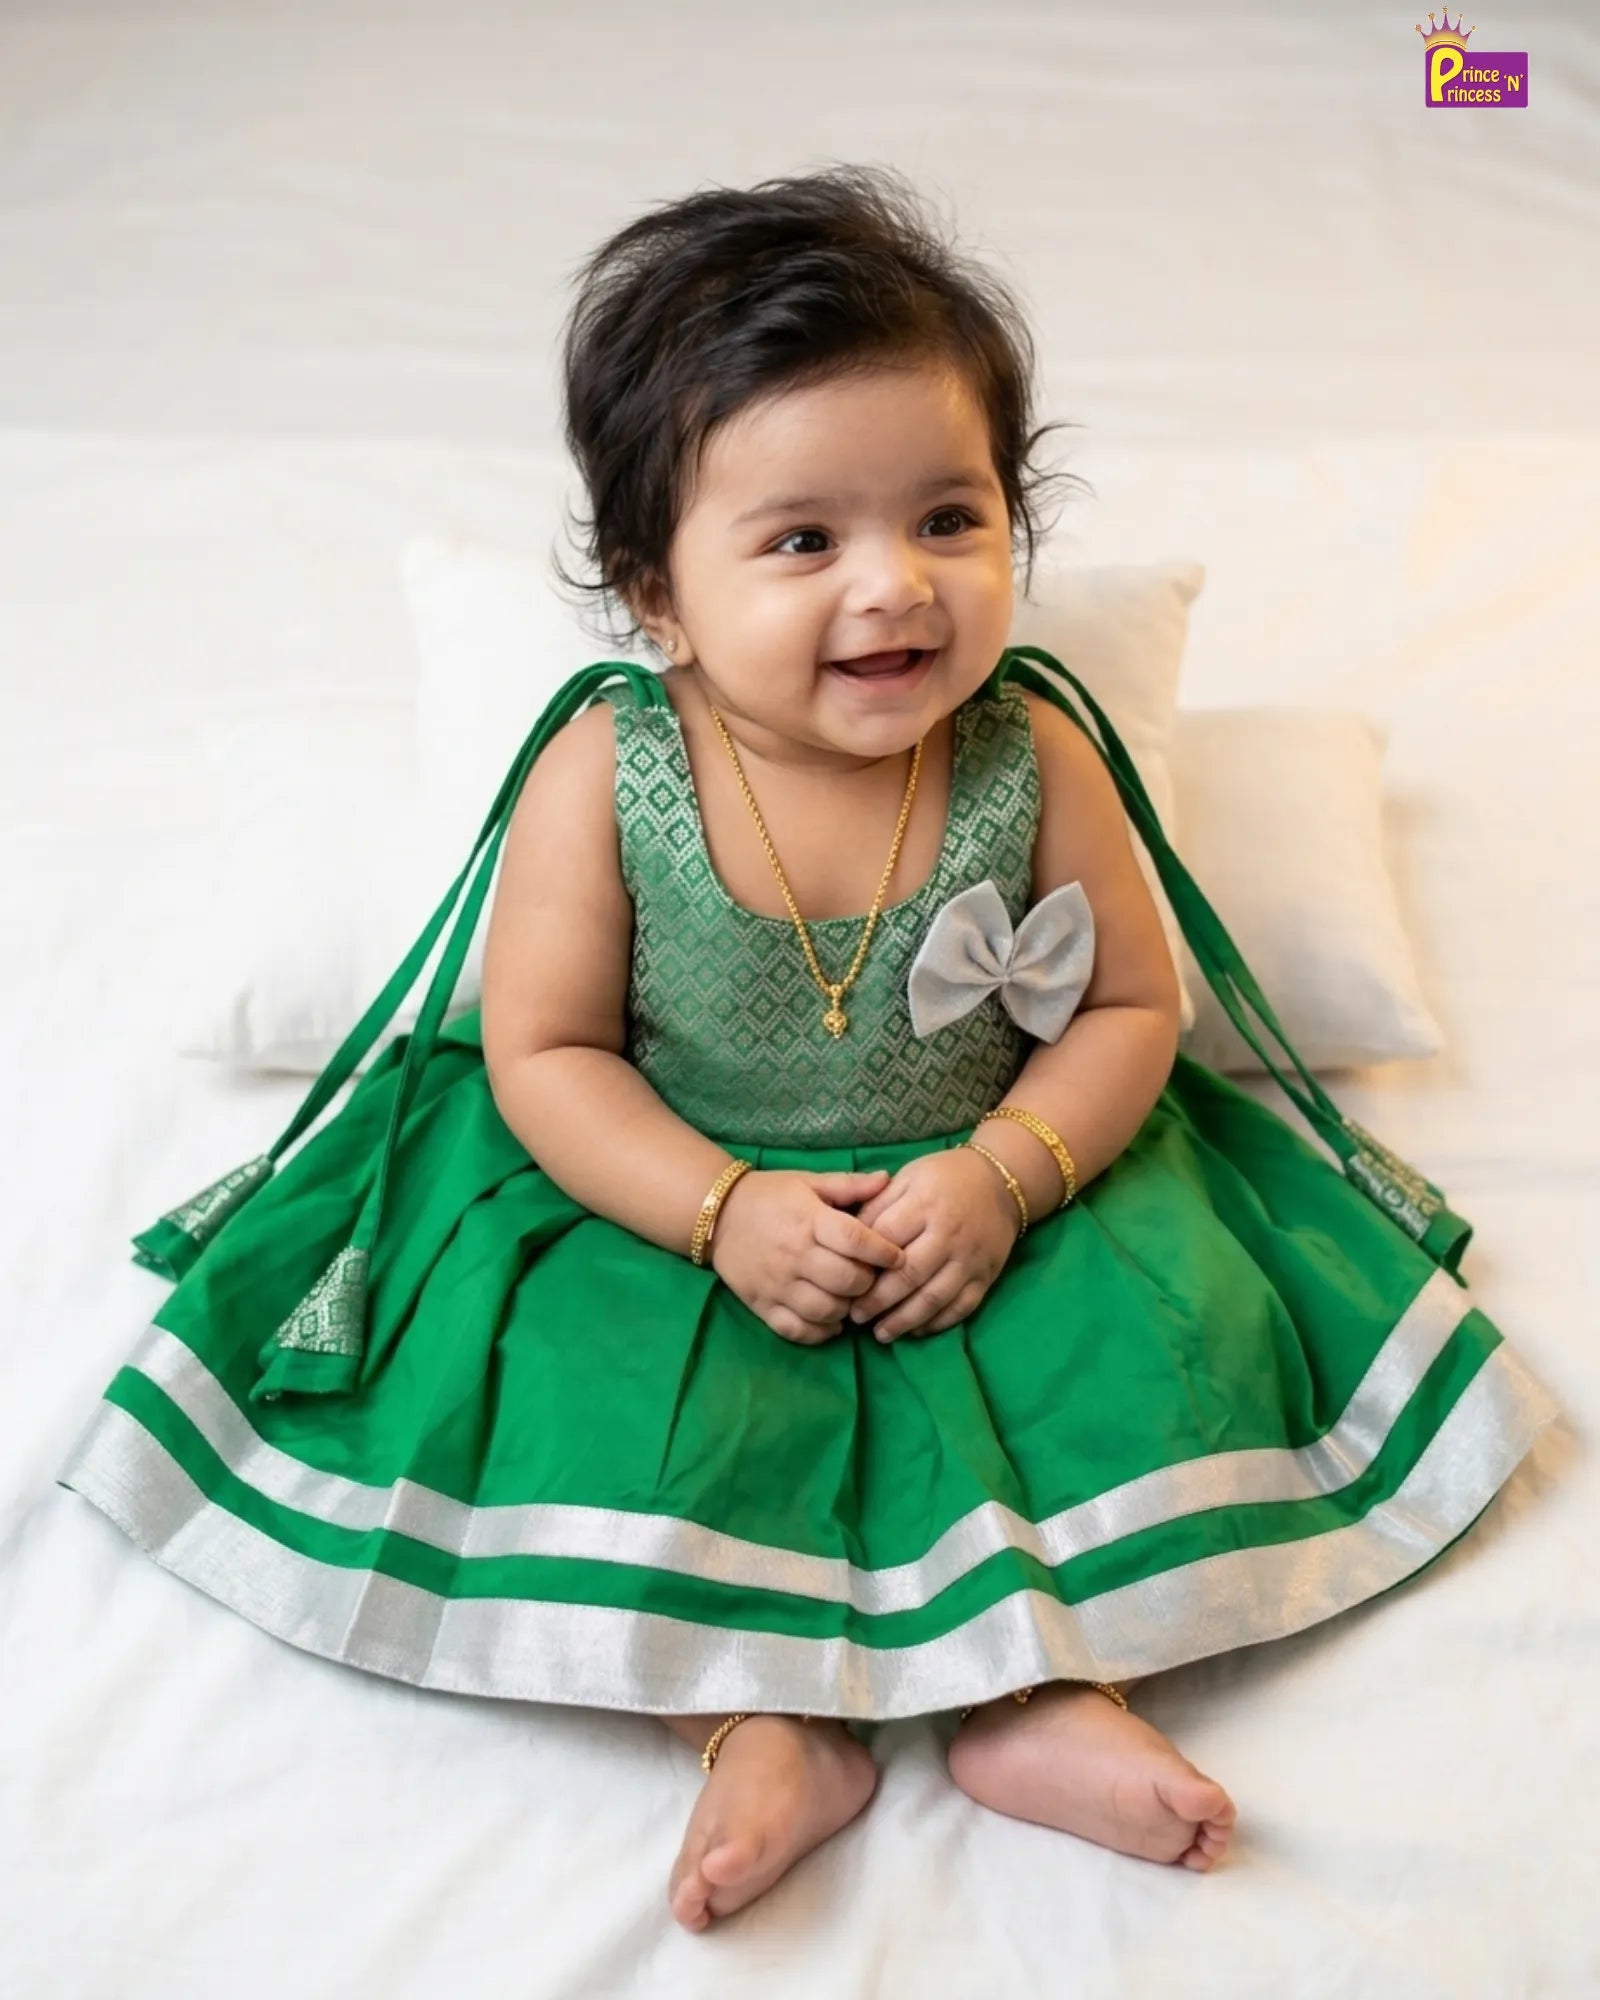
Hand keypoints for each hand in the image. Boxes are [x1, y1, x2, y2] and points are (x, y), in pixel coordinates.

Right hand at [709, 1166, 907, 1345]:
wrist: (718, 1215)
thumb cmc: (771, 1196)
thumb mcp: (808, 1182)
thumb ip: (849, 1185)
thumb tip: (888, 1179)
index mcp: (810, 1220)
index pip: (856, 1240)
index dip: (884, 1251)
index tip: (898, 1256)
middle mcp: (794, 1255)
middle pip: (846, 1281)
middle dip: (868, 1282)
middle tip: (871, 1277)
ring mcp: (777, 1285)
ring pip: (826, 1310)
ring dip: (847, 1308)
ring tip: (850, 1297)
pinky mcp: (762, 1306)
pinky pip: (797, 1330)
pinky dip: (820, 1332)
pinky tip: (831, 1321)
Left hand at [845, 1148, 1023, 1342]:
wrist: (1000, 1183)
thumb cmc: (942, 1178)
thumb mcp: (907, 1178)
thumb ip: (877, 1206)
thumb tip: (850, 1241)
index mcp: (925, 1204)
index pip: (887, 1239)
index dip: (862, 1263)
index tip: (842, 1279)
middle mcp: (949, 1234)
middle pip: (909, 1275)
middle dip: (878, 1300)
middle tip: (855, 1315)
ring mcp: (970, 1259)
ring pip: (935, 1297)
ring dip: (904, 1320)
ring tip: (880, 1334)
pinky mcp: (986, 1277)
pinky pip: (961, 1307)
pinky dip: (937, 1323)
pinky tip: (915, 1331)